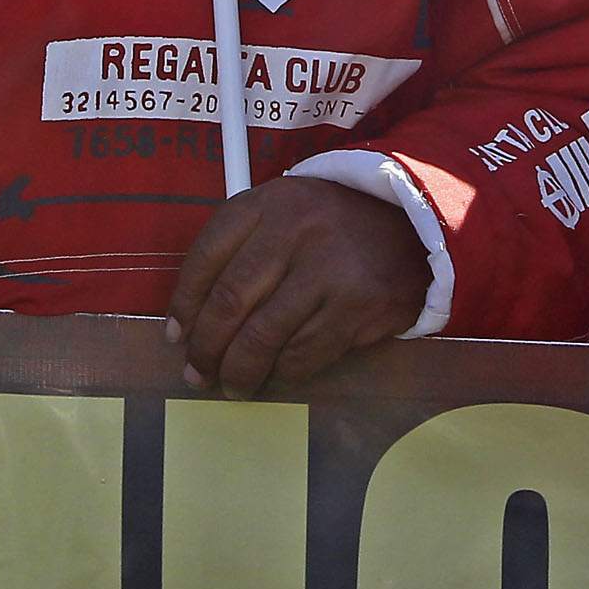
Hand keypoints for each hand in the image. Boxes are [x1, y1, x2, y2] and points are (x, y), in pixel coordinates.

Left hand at [167, 176, 431, 396]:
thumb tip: (187, 326)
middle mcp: (294, 230)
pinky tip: (276, 375)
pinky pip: (305, 354)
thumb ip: (237, 254)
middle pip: (230, 302)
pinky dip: (283, 372)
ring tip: (233, 384)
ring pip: (264, 336)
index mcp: (265, 204)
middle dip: (207, 348)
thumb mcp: (281, 216)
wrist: (411, 222)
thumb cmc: (329, 227)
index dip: (184, 305)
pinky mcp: (357, 304)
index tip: (176, 337)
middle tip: (198, 373)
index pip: (206, 258)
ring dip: (240, 370)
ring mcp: (328, 267)